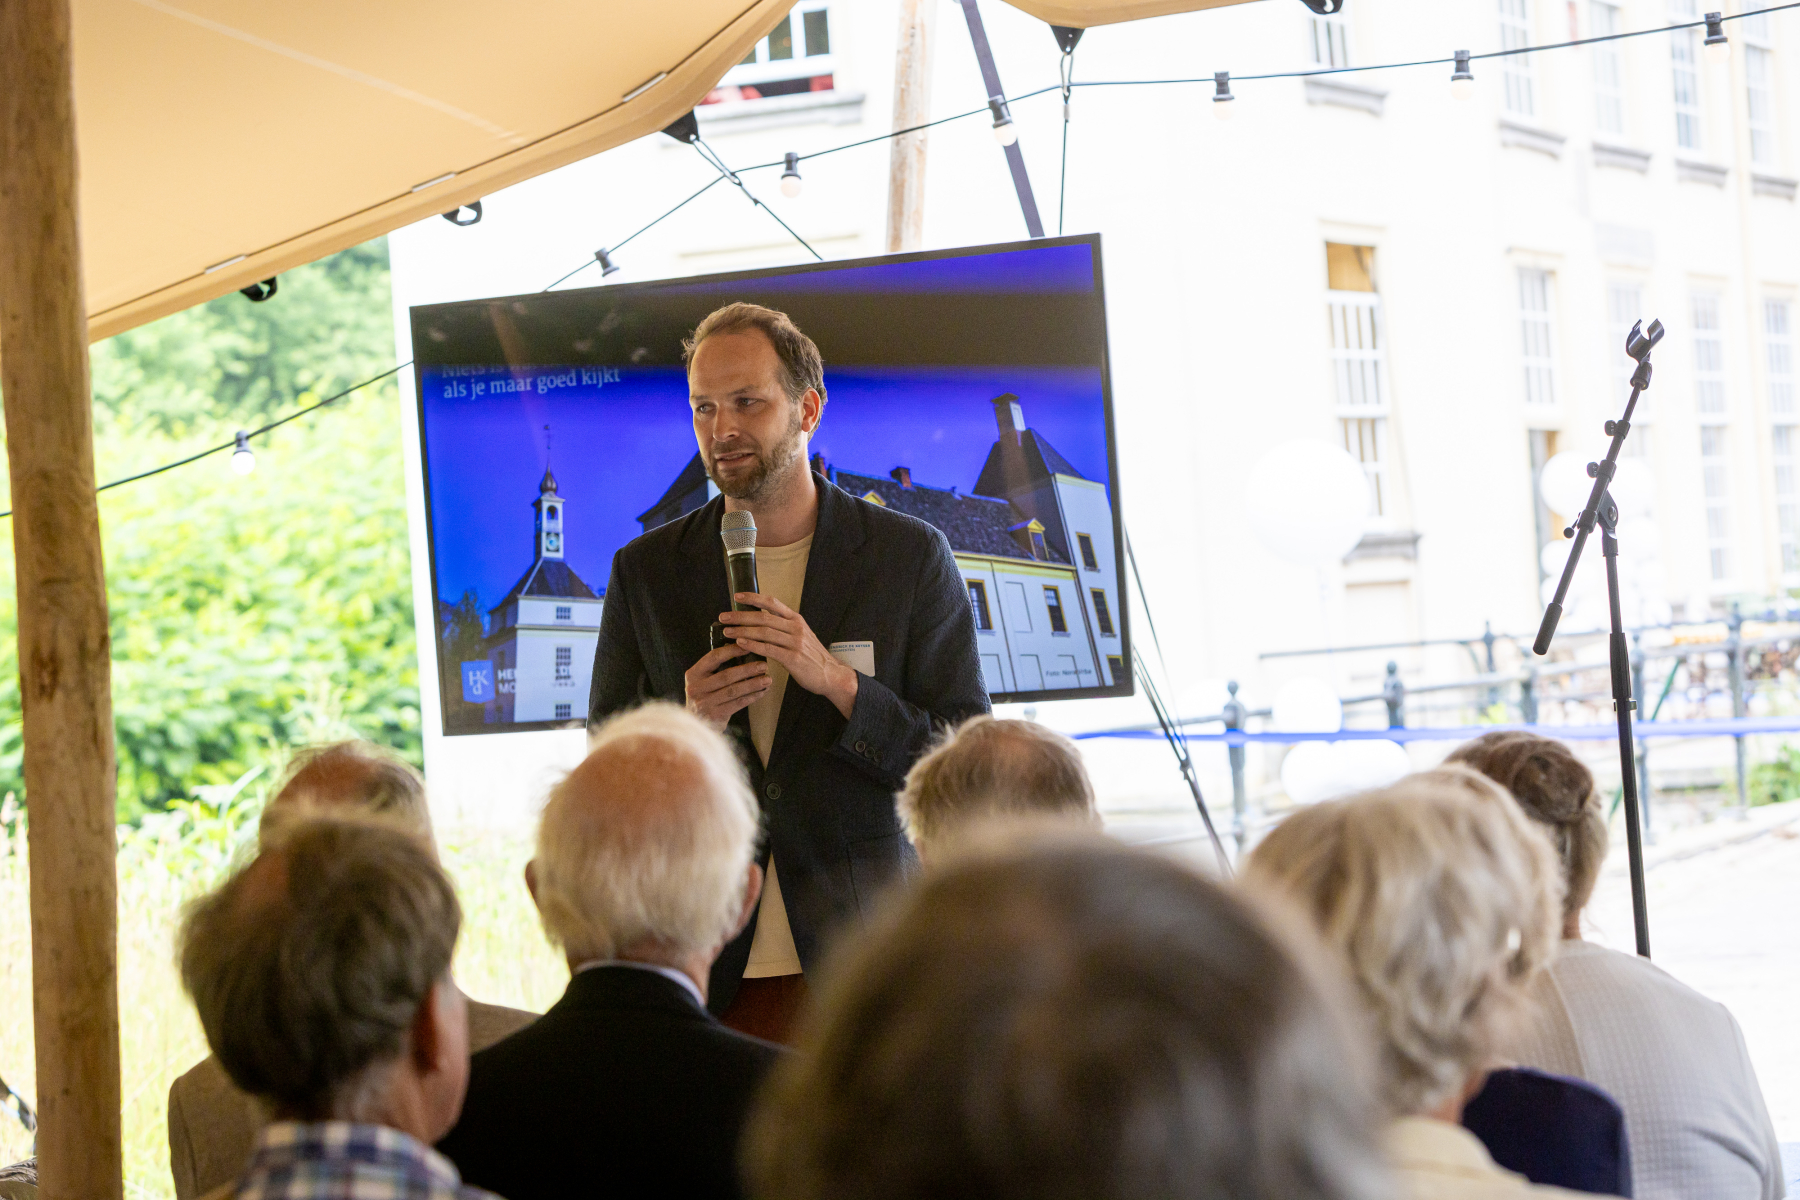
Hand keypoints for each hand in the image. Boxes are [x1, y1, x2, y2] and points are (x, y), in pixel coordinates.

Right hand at [684, 644, 770, 726]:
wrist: (696, 724)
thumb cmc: (705, 696)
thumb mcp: (704, 680)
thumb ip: (717, 668)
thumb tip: (744, 651)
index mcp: (693, 674)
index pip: (714, 657)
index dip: (732, 651)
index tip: (749, 647)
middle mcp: (695, 688)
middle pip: (726, 675)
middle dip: (748, 670)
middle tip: (764, 666)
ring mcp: (704, 703)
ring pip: (734, 690)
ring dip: (753, 684)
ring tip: (767, 679)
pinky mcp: (714, 715)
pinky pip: (737, 703)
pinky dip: (751, 697)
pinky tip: (761, 692)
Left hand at [720, 593, 858, 719]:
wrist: (831, 675)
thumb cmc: (812, 657)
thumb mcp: (801, 636)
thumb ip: (783, 628)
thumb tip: (760, 624)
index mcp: (796, 619)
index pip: (772, 602)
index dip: (753, 598)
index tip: (737, 596)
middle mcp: (795, 627)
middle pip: (763, 617)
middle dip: (741, 616)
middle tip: (724, 617)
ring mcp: (795, 642)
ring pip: (763, 632)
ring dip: (742, 630)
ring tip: (727, 631)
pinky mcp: (793, 658)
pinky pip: (768, 649)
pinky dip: (753, 645)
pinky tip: (741, 643)